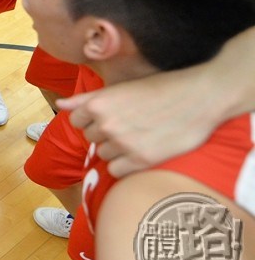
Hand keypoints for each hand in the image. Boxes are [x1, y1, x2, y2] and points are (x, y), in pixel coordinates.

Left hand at [57, 67, 216, 177]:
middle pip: (91, 138)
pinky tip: (141, 153)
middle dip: (105, 134)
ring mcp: (123, 143)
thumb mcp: (120, 88)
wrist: (199, 98)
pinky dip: (126, 166)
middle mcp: (106, 124)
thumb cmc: (160, 89)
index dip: (91, 120)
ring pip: (104, 155)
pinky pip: (117, 171)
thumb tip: (61, 103)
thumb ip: (86, 99)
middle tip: (128, 126)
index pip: (76, 121)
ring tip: (138, 138)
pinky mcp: (140, 160)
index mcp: (98, 104)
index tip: (109, 117)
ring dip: (116, 150)